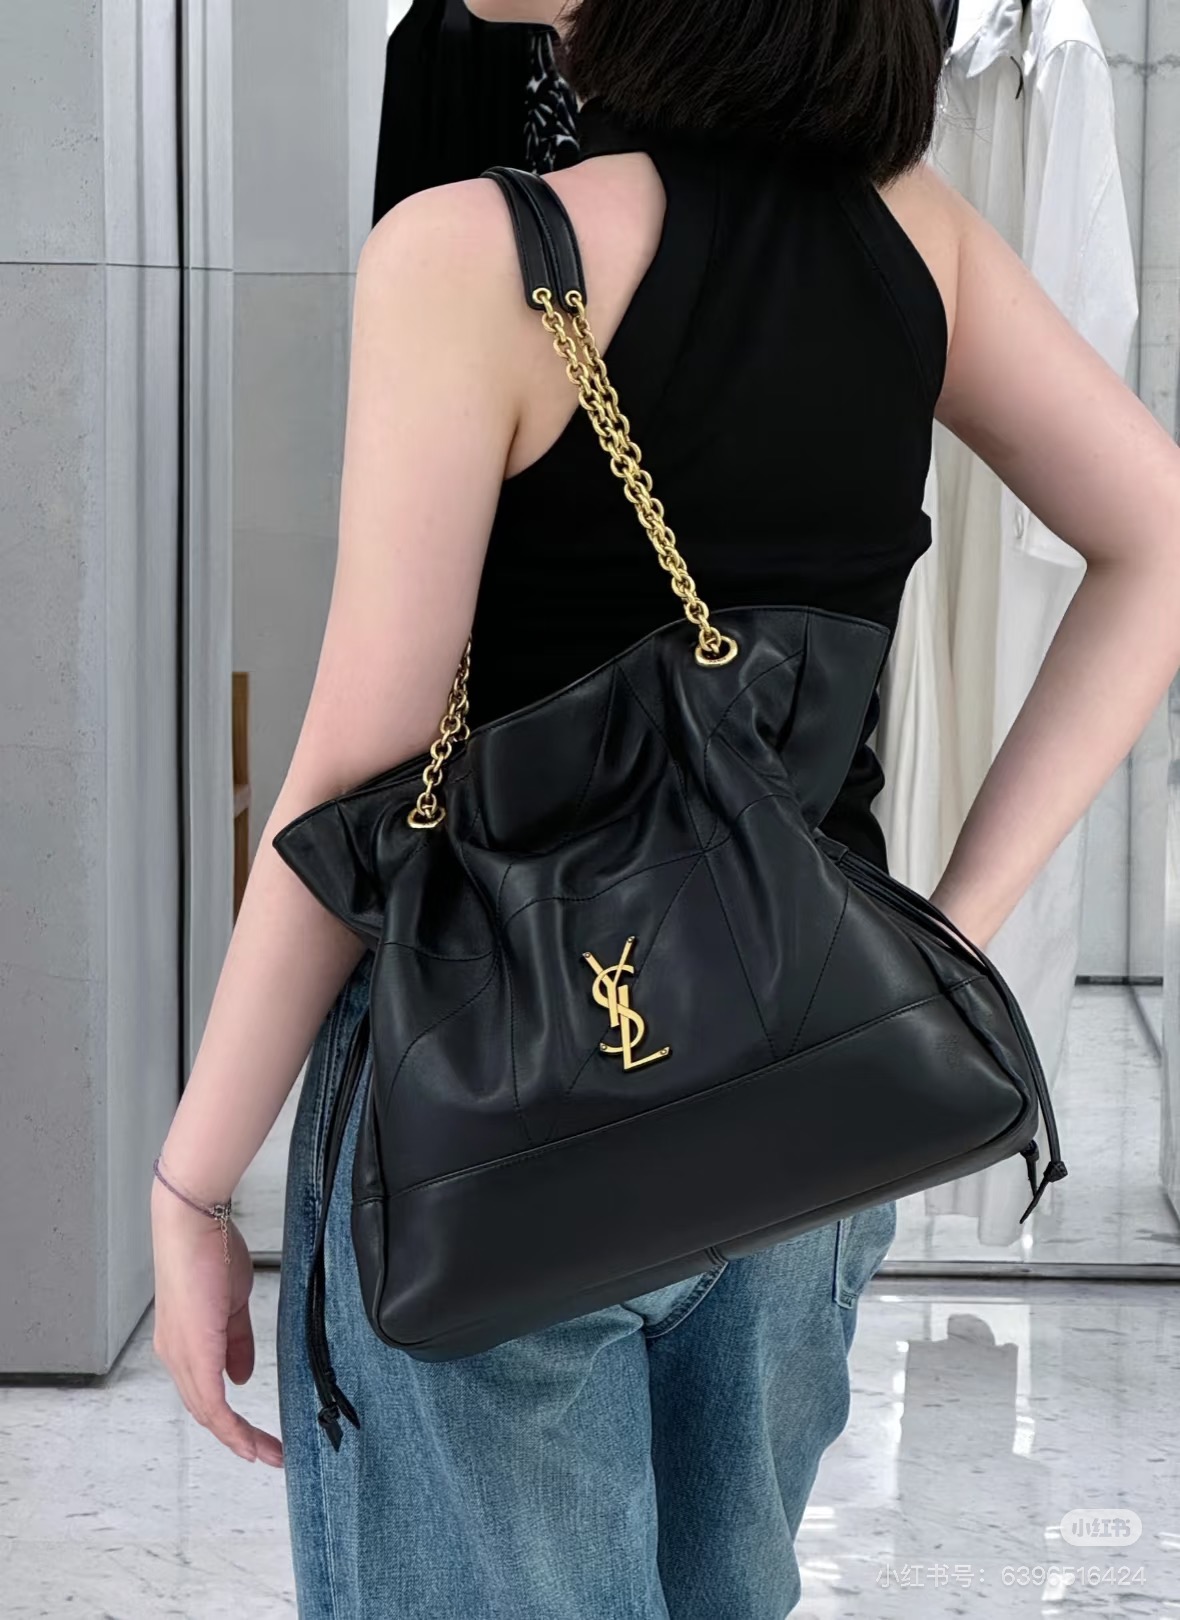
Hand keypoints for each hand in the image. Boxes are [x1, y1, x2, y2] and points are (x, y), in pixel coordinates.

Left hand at [150, 1185, 282, 1465]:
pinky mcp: (194, 1352)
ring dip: (238, 1437)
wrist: (193, 1225)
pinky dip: (230, 1426)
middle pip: (205, 1411)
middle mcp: (177, 1356)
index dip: (228, 1419)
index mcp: (184, 1343)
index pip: (204, 1392)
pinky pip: (212, 1402)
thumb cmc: (209, 1251)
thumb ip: (236, 1343)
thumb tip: (241, 1377)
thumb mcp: (230, 1305)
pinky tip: (247, 1440)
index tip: (255, 1436)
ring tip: (268, 1452)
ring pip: (208, 1413)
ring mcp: (183, 1356)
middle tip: (269, 1453)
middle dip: (238, 1437)